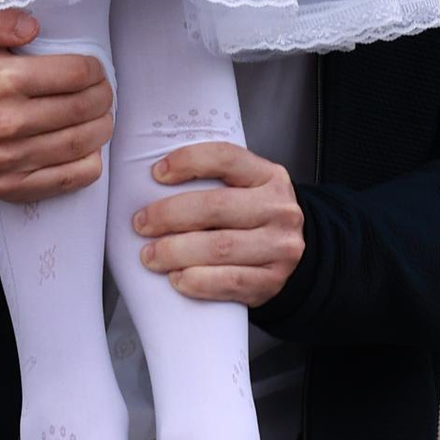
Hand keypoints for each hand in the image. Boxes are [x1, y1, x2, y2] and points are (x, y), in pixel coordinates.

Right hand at [0, 8, 114, 201]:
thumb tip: (31, 25)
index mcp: (3, 81)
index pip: (75, 74)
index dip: (94, 70)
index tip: (94, 69)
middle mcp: (7, 123)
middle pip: (82, 109)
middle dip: (103, 97)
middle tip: (103, 91)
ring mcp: (9, 160)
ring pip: (80, 144)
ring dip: (101, 127)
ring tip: (100, 115)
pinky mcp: (11, 186)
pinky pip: (69, 179)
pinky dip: (89, 163)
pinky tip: (87, 147)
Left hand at [128, 141, 304, 305]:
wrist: (298, 256)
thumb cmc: (257, 218)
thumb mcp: (249, 188)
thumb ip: (216, 181)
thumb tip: (155, 184)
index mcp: (269, 176)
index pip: (226, 158)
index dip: (188, 162)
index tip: (157, 173)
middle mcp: (278, 208)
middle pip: (216, 206)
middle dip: (170, 215)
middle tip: (142, 223)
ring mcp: (279, 246)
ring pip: (220, 247)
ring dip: (176, 251)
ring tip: (151, 255)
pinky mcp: (272, 281)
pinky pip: (229, 281)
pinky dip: (197, 281)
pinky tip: (177, 278)